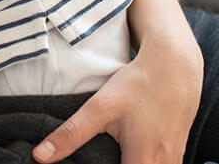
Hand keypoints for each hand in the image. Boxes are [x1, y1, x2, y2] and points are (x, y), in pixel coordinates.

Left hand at [33, 0, 201, 163]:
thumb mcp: (100, 107)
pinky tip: (130, 153)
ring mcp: (174, 160)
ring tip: (110, 157)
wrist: (176, 64)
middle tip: (96, 160)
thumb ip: (71, 134)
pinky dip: (143, 163)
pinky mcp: (177, 151)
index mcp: (143, 161)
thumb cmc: (139, 83)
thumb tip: (40, 156)